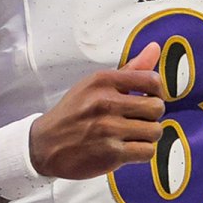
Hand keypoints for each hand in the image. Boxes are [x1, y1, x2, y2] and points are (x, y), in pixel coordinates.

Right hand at [29, 42, 164, 179]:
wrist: (45, 144)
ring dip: (148, 135)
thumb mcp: (95, 84)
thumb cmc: (74, 112)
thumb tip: (155, 48)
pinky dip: (142, 151)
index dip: (157, 91)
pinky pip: (147, 151)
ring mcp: (108, 129)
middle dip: (152, 115)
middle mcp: (106, 103)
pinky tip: (129, 148)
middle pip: (157, 107)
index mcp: (103, 81)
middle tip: (139, 119)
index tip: (148, 98)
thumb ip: (130, 69)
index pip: (151, 80)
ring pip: (155, 131)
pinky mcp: (110, 154)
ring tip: (133, 134)